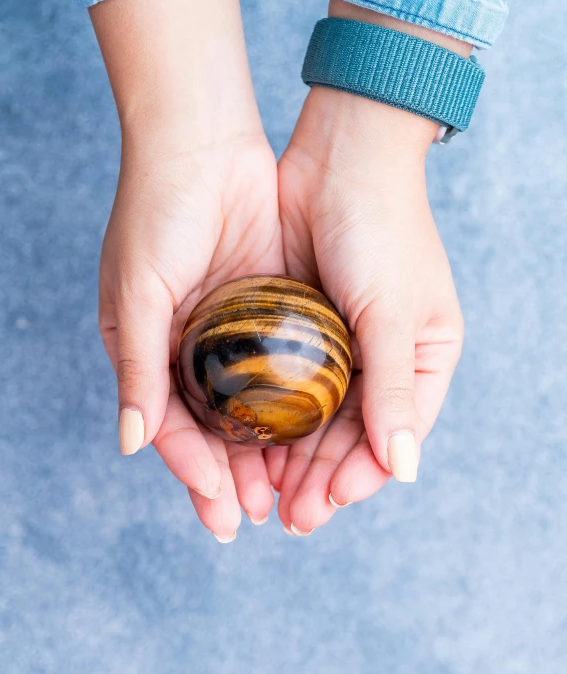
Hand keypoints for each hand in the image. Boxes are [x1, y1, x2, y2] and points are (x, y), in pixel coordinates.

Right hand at [91, 0, 283, 539]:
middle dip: (238, 475)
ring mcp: (235, 330)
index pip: (174, 428)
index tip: (224, 511)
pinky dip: (297, 404)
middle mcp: (193, 348)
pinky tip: (314, 433)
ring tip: (295, 491)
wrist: (203, 144)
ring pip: (256, 407)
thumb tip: (131, 444)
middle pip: (217, 428)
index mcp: (151, 350)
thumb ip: (137, 367)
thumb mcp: (137, 292)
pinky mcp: (272, 308)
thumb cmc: (157, 213)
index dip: (196, 472)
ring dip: (272, 449)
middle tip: (267, 515)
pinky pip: (287, 367)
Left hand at [275, 85, 463, 534]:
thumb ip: (394, 390)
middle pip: (352, 434)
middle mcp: (385, 357)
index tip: (323, 506)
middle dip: (319, 477)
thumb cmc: (382, 228)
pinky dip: (273, 415)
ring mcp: (342, 343)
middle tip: (284, 514)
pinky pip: (288, 384)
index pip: (394, 435)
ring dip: (292, 455)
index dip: (359, 476)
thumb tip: (404, 469)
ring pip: (316, 416)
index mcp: (423, 358)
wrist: (339, 159)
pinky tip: (250, 440)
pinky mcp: (303, 325)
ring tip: (262, 491)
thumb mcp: (392, 312)